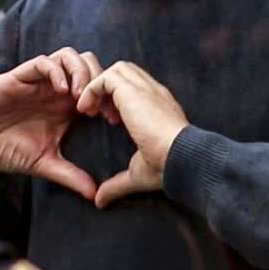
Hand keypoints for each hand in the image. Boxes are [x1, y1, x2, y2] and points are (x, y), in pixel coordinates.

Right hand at [0, 48, 99, 199]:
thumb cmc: (7, 150)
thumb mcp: (44, 163)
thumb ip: (69, 175)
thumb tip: (94, 194)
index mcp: (66, 105)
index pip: (97, 86)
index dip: (109, 98)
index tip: (113, 120)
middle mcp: (55, 88)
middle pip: (88, 64)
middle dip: (99, 80)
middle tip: (98, 107)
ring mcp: (38, 80)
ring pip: (68, 56)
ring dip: (80, 72)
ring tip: (80, 96)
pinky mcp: (19, 76)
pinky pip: (43, 62)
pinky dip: (56, 71)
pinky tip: (60, 90)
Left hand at [76, 61, 188, 208]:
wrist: (181, 158)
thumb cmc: (167, 167)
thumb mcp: (137, 174)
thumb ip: (116, 183)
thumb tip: (100, 200)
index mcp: (159, 107)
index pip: (137, 88)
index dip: (118, 100)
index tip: (109, 121)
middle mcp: (154, 93)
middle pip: (127, 72)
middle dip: (108, 87)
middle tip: (96, 112)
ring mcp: (146, 89)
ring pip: (117, 69)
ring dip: (99, 85)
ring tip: (88, 109)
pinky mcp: (133, 91)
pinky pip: (106, 76)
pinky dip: (92, 88)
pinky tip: (86, 109)